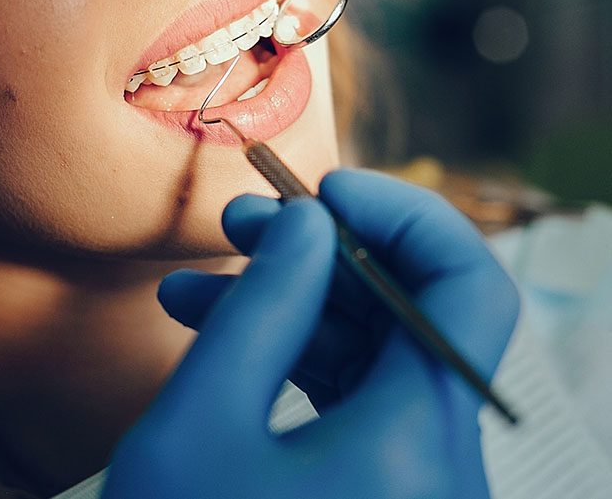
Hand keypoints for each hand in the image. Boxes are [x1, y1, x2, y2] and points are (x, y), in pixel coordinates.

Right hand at [101, 169, 518, 498]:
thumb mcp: (199, 422)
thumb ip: (262, 310)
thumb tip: (312, 223)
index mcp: (417, 439)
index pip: (465, 287)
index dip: (402, 215)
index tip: (319, 189)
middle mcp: (435, 463)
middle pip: (410, 318)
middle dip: (320, 258)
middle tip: (238, 224)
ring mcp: (406, 487)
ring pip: (371, 363)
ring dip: (289, 311)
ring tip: (194, 286)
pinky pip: (349, 410)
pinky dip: (289, 367)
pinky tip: (213, 343)